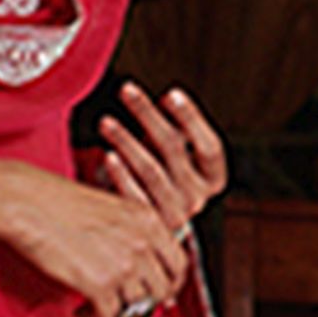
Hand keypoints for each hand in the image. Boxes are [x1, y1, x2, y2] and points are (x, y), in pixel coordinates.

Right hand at [0, 164, 188, 316]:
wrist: (26, 201)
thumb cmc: (54, 199)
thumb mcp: (108, 206)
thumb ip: (129, 232)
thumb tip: (135, 262)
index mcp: (146, 219)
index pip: (179, 263)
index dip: (171, 283)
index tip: (160, 293)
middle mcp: (141, 242)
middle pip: (162, 290)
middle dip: (145, 303)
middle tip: (127, 306)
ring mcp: (123, 265)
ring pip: (135, 306)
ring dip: (117, 311)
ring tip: (96, 307)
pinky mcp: (99, 284)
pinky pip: (109, 316)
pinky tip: (82, 311)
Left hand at [100, 81, 229, 249]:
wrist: (144, 224)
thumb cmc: (159, 172)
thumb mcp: (171, 151)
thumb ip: (174, 128)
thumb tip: (169, 98)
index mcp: (213, 178)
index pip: (209, 146)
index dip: (191, 119)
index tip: (170, 93)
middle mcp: (198, 198)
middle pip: (173, 150)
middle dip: (148, 116)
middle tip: (126, 90)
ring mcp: (175, 215)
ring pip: (151, 170)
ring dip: (126, 141)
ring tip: (105, 121)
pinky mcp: (147, 227)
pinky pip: (133, 196)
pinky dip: (119, 174)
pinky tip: (105, 154)